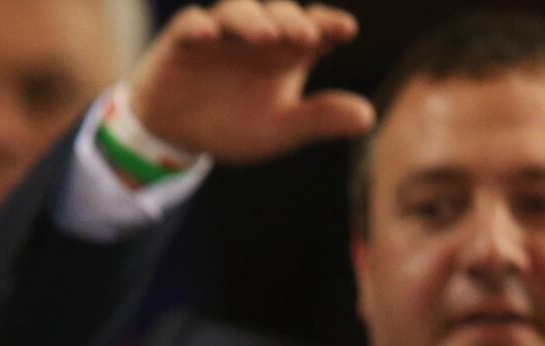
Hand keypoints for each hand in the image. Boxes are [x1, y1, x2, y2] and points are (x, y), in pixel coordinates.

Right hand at [127, 2, 374, 165]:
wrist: (175, 135)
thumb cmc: (233, 125)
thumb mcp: (281, 129)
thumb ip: (321, 119)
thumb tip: (368, 118)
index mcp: (287, 50)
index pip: (314, 26)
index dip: (330, 24)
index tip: (345, 31)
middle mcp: (256, 33)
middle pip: (278, 12)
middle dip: (292, 21)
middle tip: (305, 38)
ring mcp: (220, 32)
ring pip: (237, 10)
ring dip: (252, 20)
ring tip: (265, 38)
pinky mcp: (184, 38)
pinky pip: (190, 23)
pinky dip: (199, 26)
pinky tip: (209, 35)